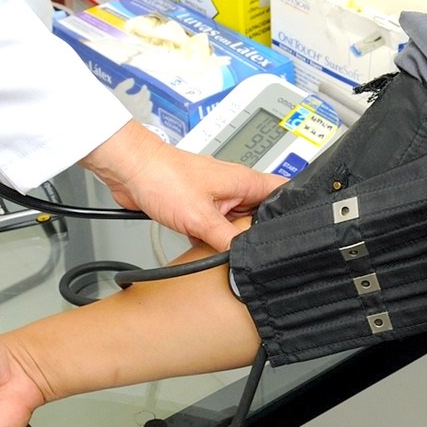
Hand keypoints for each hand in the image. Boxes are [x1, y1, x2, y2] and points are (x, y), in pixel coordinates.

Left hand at [82, 120, 284, 250]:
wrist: (129, 170)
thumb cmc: (163, 176)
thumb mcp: (201, 217)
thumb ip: (228, 240)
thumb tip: (246, 256)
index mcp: (244, 181)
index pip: (283, 192)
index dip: (294, 211)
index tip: (296, 232)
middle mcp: (234, 188)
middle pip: (261, 213)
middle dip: (261, 232)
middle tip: (260, 252)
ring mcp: (216, 198)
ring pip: (237, 223)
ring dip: (234, 238)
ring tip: (232, 253)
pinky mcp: (199, 207)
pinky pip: (215, 227)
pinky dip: (213, 239)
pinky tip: (207, 250)